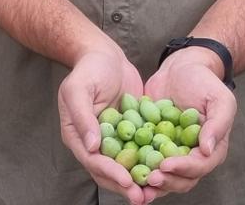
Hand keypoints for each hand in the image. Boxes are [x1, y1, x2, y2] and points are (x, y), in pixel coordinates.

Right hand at [58, 47, 149, 203]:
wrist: (106, 54)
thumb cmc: (89, 69)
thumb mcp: (79, 89)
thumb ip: (83, 117)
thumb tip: (92, 146)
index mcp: (78, 136)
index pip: (93, 162)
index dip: (110, 173)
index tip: (127, 182)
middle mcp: (94, 143)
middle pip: (109, 172)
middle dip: (125, 186)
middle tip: (143, 198)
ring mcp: (113, 140)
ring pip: (125, 167)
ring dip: (139, 181)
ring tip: (155, 193)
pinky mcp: (131, 133)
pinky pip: (140, 151)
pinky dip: (150, 162)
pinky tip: (166, 170)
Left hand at [141, 47, 236, 199]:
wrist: (181, 68)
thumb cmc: (204, 82)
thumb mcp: (219, 99)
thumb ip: (218, 124)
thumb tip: (207, 150)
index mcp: (211, 150)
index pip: (199, 166)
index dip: (183, 168)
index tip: (165, 164)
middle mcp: (191, 157)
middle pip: (180, 180)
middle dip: (165, 181)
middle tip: (148, 178)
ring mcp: (171, 153)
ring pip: (162, 176)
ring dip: (149, 183)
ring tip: (134, 184)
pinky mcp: (152, 145)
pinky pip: (144, 160)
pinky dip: (134, 167)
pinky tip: (120, 169)